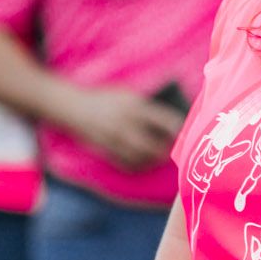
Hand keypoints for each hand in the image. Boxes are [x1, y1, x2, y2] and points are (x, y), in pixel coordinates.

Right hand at [65, 88, 184, 170]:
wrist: (75, 108)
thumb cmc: (106, 98)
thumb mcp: (127, 94)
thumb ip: (146, 107)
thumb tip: (169, 122)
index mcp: (135, 106)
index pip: (164, 121)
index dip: (178, 130)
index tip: (185, 134)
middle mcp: (126, 124)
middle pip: (154, 145)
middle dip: (166, 151)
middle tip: (173, 150)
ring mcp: (115, 139)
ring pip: (141, 157)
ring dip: (152, 160)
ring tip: (159, 157)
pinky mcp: (107, 149)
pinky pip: (127, 163)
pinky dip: (138, 165)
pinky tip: (143, 162)